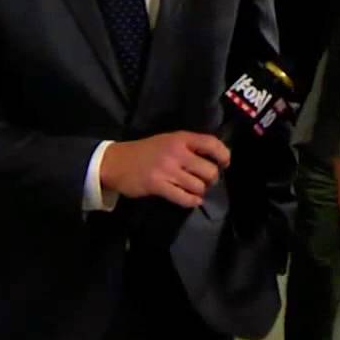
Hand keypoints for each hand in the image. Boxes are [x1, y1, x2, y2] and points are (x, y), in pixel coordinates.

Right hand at [100, 131, 230, 208]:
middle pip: (209, 170)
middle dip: (212, 179)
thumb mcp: (168, 140)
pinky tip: (192, 200)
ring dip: (201, 191)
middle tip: (206, 181)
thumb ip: (189, 146)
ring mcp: (167, 170)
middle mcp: (176, 152)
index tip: (225, 163)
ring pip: (198, 186)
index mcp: (180, 138)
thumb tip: (214, 158)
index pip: (212, 144)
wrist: (115, 161)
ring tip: (196, 190)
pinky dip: (192, 201)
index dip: (224, 155)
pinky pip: (184, 198)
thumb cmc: (145, 151)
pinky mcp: (158, 186)